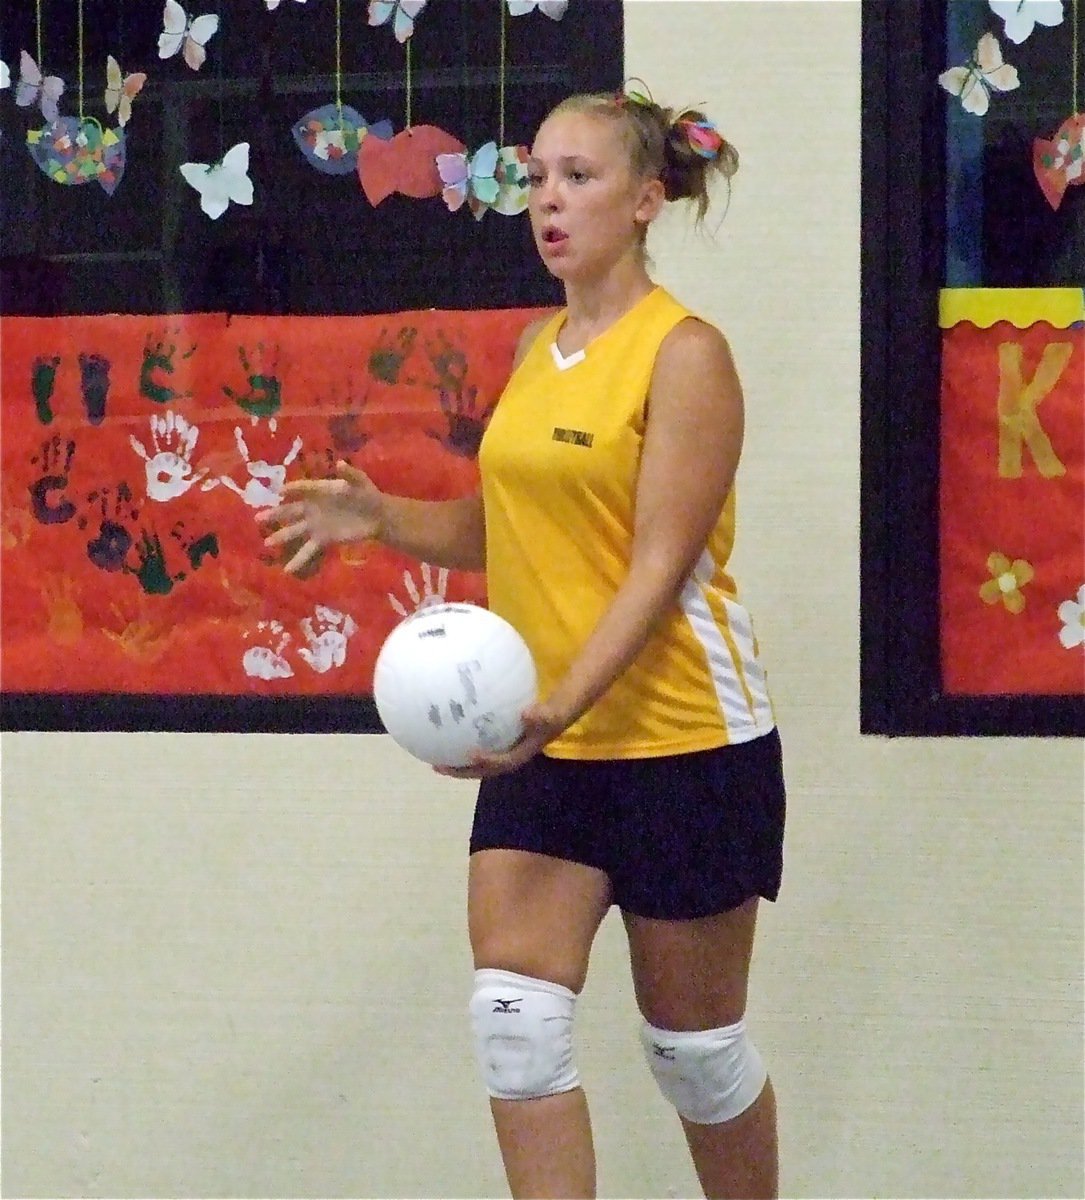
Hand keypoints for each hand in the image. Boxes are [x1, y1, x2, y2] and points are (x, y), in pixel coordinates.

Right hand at [257, 461, 383, 573]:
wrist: (377, 516)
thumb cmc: (367, 495)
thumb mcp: (360, 482)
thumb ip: (350, 474)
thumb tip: (341, 464)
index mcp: (320, 491)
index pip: (302, 489)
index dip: (293, 489)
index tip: (281, 492)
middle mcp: (313, 508)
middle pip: (290, 511)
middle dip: (275, 515)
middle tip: (258, 519)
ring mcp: (316, 525)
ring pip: (295, 531)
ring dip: (281, 537)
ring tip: (267, 543)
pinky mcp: (323, 539)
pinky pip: (308, 549)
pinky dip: (299, 559)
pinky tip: (288, 569)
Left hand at [433, 700, 569, 778]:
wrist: (553, 717)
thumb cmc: (550, 716)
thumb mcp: (551, 715)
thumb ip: (542, 715)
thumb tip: (526, 712)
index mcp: (521, 755)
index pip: (503, 762)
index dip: (488, 761)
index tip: (472, 755)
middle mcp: (508, 757)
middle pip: (483, 770)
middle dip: (462, 771)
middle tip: (439, 767)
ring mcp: (501, 753)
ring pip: (477, 764)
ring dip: (457, 765)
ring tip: (434, 761)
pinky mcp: (495, 747)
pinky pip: (476, 750)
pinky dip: (461, 748)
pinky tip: (445, 739)